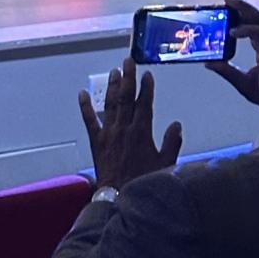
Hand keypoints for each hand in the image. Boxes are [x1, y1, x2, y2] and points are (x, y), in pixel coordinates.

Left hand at [78, 57, 181, 189]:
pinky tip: (82, 93)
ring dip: (111, 86)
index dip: (146, 88)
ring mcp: (108, 133)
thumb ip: (171, 144)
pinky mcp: (96, 140)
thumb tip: (176, 124)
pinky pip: (89, 120)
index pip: (144, 104)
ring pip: (110, 104)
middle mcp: (124, 128)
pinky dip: (85, 106)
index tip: (147, 74)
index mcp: (141, 132)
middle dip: (127, 77)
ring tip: (113, 71)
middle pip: (126, 97)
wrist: (119, 197)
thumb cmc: (144, 182)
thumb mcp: (165, 166)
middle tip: (127, 60)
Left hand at [206, 0, 258, 110]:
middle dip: (244, 7)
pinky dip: (249, 30)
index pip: (252, 26)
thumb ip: (226, 71)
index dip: (241, 16)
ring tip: (229, 5)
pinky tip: (233, 32)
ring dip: (246, 11)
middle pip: (258, 19)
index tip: (226, 7)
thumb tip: (208, 63)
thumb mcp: (242, 82)